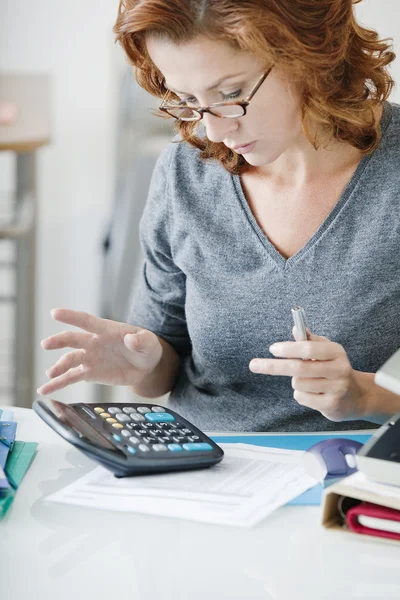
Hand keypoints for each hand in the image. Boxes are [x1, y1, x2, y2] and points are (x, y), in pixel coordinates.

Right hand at [37, 308, 162, 395]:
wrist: (146, 366)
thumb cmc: (146, 348)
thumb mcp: (149, 342)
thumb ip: (141, 340)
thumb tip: (131, 339)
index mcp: (107, 330)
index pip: (87, 321)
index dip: (72, 317)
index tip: (55, 313)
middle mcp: (94, 342)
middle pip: (73, 339)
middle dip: (59, 341)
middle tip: (47, 344)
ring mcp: (90, 357)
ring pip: (70, 360)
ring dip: (59, 366)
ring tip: (50, 374)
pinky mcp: (89, 373)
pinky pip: (71, 377)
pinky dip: (58, 383)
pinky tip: (45, 389)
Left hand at [249, 327, 366, 421]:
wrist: (358, 396)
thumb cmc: (336, 369)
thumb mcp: (327, 351)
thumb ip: (310, 340)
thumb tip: (295, 328)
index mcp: (336, 352)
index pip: (308, 348)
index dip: (288, 348)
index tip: (273, 349)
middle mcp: (338, 369)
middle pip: (299, 367)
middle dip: (274, 366)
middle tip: (254, 364)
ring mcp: (336, 388)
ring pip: (298, 383)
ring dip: (296, 381)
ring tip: (309, 381)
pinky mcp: (331, 405)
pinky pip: (302, 398)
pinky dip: (301, 395)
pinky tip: (314, 393)